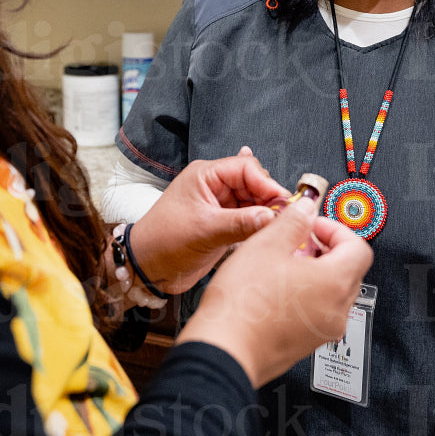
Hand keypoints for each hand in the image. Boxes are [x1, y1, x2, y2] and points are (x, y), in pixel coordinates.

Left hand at [126, 147, 288, 293]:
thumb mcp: (204, 231)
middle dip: (271, 198)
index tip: (284, 203)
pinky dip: (261, 224)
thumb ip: (241, 223)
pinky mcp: (224, 224)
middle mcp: (214, 186)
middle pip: (254, 183)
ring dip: (268, 212)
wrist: (148, 267)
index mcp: (205, 175)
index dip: (267, 183)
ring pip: (255, 201)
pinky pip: (250, 218)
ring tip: (281, 226)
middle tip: (286, 218)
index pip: (246, 168)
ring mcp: (220, 205)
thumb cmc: (164, 241)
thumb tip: (274, 216)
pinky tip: (272, 228)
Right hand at [178, 198, 372, 387]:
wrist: (225, 349)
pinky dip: (306, 296)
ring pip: (333, 293)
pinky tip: (275, 290)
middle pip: (349, 270)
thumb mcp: (266, 245)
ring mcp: (323, 331)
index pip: (358, 247)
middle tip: (298, 241)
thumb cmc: (243, 305)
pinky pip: (318, 313)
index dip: (335, 229)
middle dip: (326, 250)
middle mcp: (337, 310)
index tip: (313, 225)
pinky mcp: (307, 344)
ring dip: (315, 273)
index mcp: (335, 283)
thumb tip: (307, 209)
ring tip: (282, 265)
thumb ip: (293, 220)